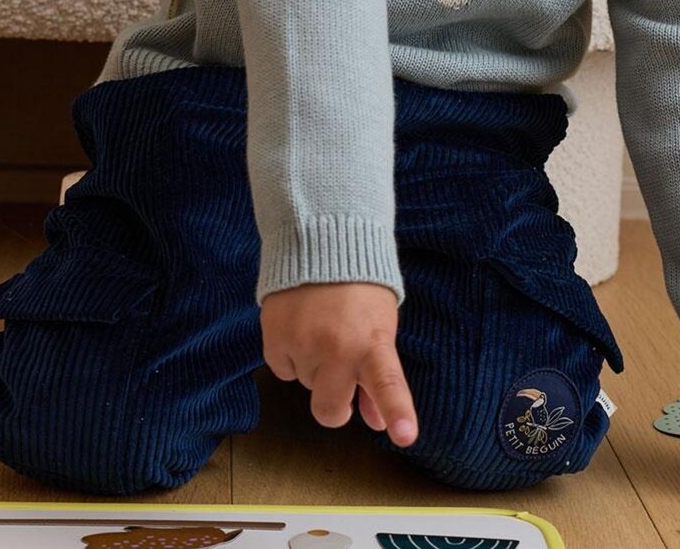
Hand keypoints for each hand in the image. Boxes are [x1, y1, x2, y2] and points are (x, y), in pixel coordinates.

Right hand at [260, 280, 418, 447]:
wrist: (321, 243)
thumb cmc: (360, 289)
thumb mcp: (380, 329)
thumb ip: (378, 376)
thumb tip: (375, 422)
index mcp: (372, 342)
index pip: (388, 383)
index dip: (398, 411)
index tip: (405, 436)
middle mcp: (337, 347)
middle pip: (330, 410)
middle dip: (335, 406)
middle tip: (341, 378)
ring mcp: (302, 344)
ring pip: (306, 385)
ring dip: (314, 367)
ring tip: (323, 326)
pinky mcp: (274, 339)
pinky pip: (282, 369)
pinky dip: (291, 354)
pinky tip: (301, 325)